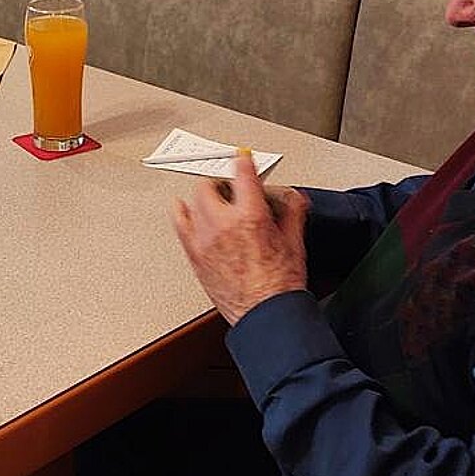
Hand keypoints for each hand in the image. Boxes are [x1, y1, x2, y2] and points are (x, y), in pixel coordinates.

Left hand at [173, 155, 308, 324]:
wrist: (265, 316)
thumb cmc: (280, 287)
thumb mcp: (295, 243)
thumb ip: (292, 213)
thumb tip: (294, 199)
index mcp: (251, 217)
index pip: (242, 174)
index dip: (243, 162)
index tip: (243, 159)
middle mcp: (223, 224)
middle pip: (209, 184)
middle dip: (221, 181)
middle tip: (232, 186)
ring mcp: (204, 240)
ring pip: (191, 200)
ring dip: (203, 196)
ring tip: (214, 200)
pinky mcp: (194, 255)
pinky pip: (179, 223)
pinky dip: (182, 213)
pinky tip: (187, 210)